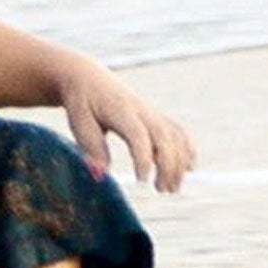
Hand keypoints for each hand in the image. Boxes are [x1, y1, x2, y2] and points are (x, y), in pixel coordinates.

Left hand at [55, 59, 194, 192]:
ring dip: (180, 162)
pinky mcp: (155, 116)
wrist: (87, 77)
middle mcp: (140, 110)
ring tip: (172, 188)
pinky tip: (189, 167)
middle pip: (163, 136)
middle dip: (168, 165)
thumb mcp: (79, 123)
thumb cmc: (81, 102)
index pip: (138, 135)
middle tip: (161, 190)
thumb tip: (101, 174)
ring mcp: (150, 112)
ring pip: (175, 135)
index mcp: (119, 111)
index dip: (143, 158)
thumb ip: (92, 147)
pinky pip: (178, 130)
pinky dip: (187, 148)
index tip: (142, 181)